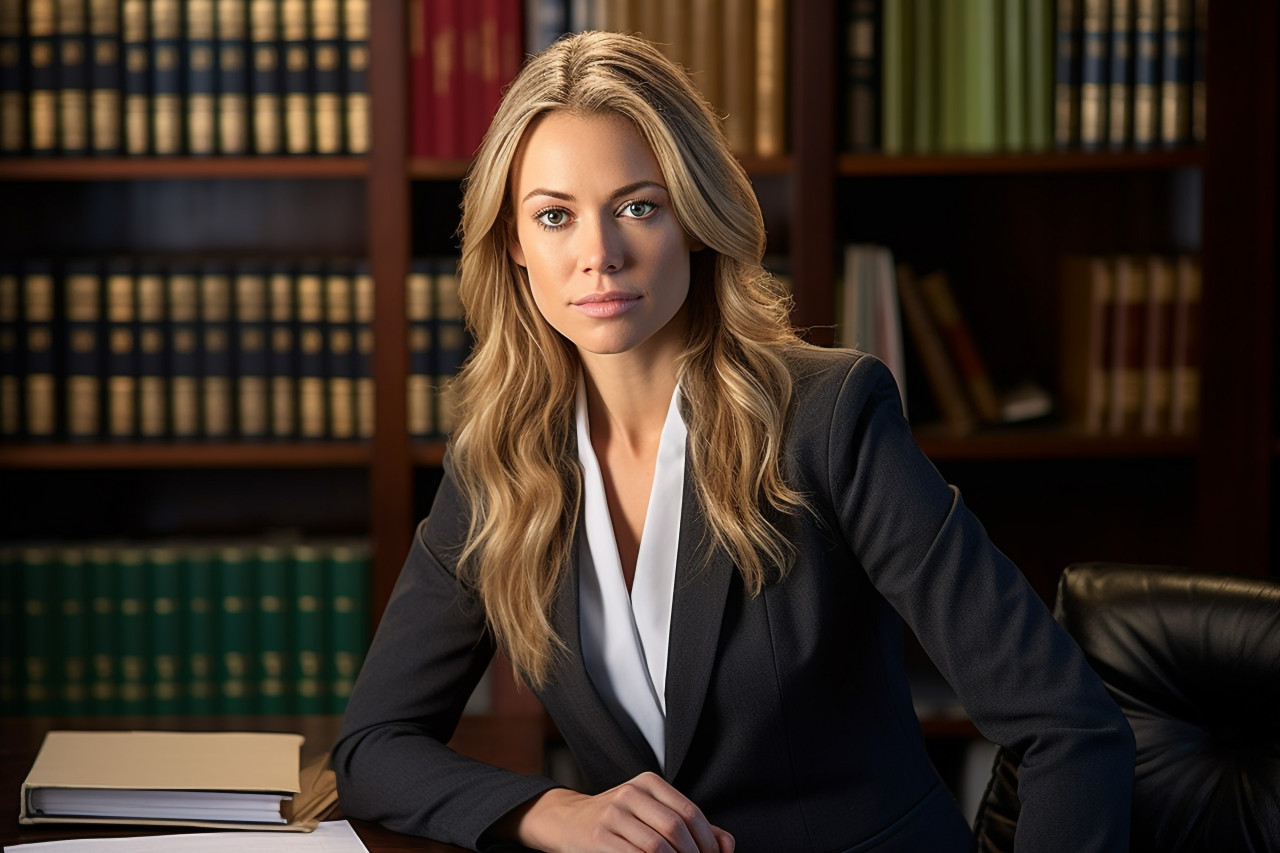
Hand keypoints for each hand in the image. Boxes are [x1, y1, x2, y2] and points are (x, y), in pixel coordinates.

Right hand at [503, 771, 734, 852]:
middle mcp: (630, 792)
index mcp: (648, 782)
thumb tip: (727, 846)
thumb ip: (691, 826)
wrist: (567, 822)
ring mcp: (612, 814)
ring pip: (657, 846)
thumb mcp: (652, 812)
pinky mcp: (598, 837)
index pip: (690, 812)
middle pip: (675, 828)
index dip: (708, 841)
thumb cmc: (618, 821)